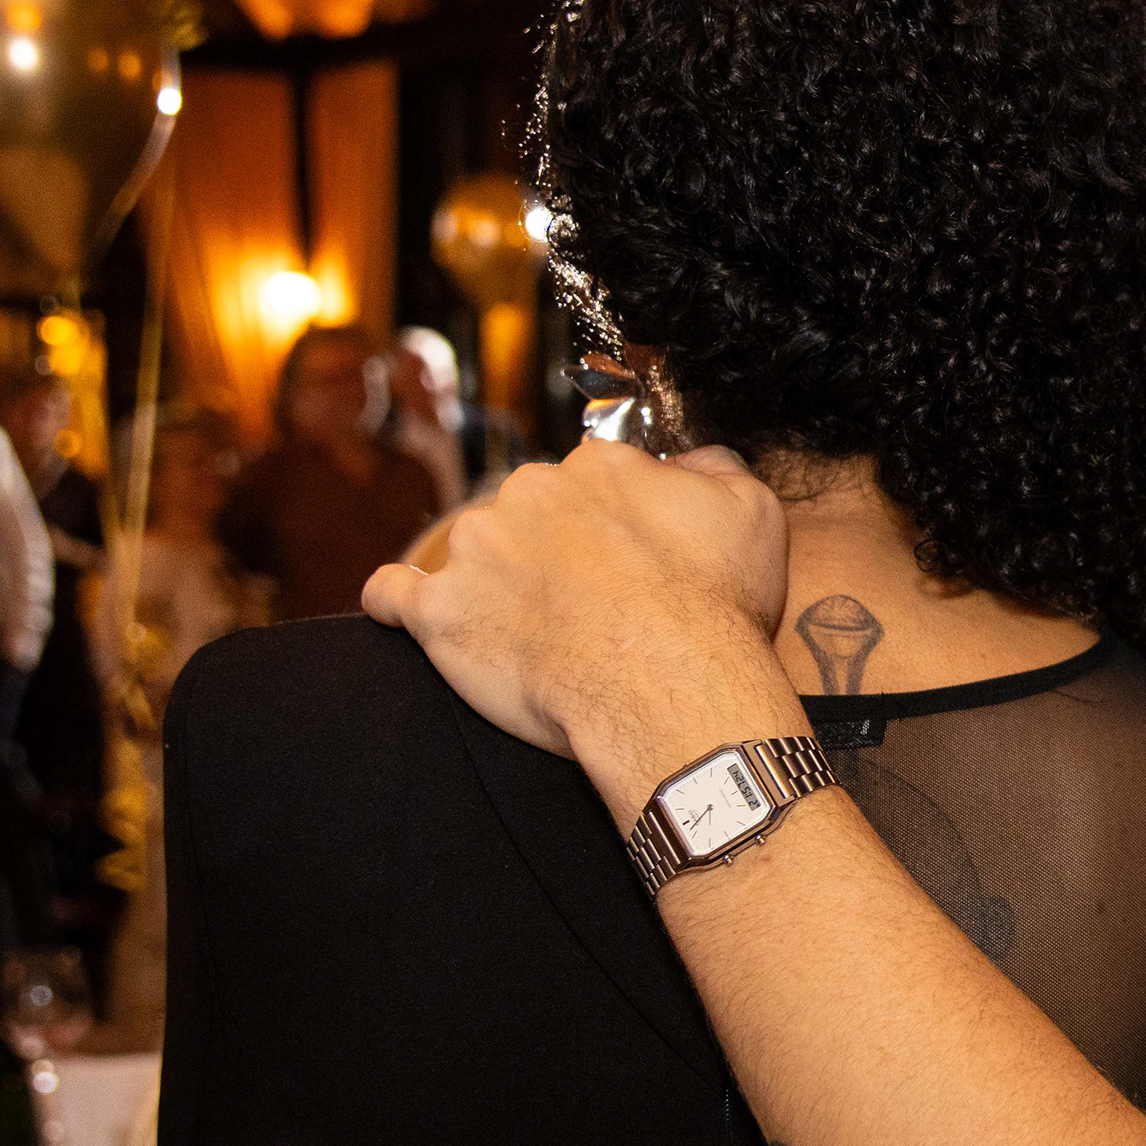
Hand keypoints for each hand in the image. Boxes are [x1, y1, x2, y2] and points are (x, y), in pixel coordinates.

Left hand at [362, 439, 789, 765]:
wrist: (669, 685)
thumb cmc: (715, 605)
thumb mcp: (752, 510)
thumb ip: (714, 466)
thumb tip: (689, 460)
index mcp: (596, 466)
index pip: (593, 481)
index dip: (611, 525)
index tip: (627, 562)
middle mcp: (529, 492)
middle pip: (529, 512)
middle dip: (551, 550)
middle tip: (588, 605)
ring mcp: (477, 551)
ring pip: (473, 553)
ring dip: (493, 580)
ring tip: (528, 630)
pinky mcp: (440, 613)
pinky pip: (394, 595)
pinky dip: (396, 600)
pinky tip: (400, 608)